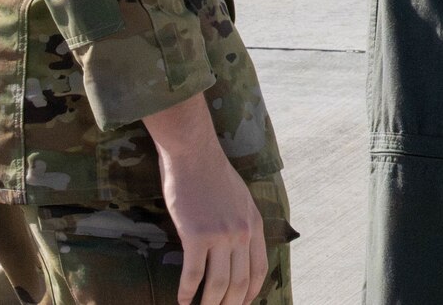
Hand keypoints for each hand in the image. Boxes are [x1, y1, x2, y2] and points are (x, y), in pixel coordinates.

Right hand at [144, 92, 268, 304]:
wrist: (194, 152)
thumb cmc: (211, 173)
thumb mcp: (239, 198)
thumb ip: (241, 222)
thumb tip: (236, 247)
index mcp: (255, 224)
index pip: (259, 270)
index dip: (250, 293)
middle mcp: (242, 232)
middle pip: (240, 283)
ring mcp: (221, 235)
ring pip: (218, 285)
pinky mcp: (196, 235)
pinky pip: (194, 274)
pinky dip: (187, 292)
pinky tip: (182, 300)